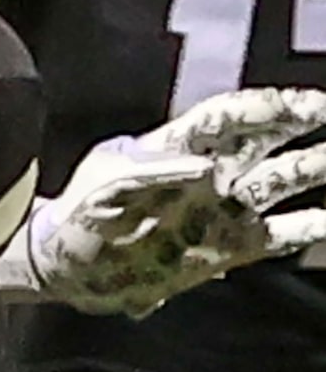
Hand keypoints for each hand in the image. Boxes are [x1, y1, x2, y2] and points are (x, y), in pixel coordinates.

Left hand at [6, 87, 325, 316]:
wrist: (69, 266)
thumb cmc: (80, 215)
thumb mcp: (106, 184)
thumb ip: (154, 171)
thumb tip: (207, 168)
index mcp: (177, 147)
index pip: (230, 116)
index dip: (270, 107)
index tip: (312, 105)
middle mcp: (208, 173)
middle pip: (267, 140)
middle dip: (305, 124)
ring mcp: (221, 209)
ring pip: (282, 181)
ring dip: (316, 169)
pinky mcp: (228, 248)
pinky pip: (280, 234)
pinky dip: (310, 227)